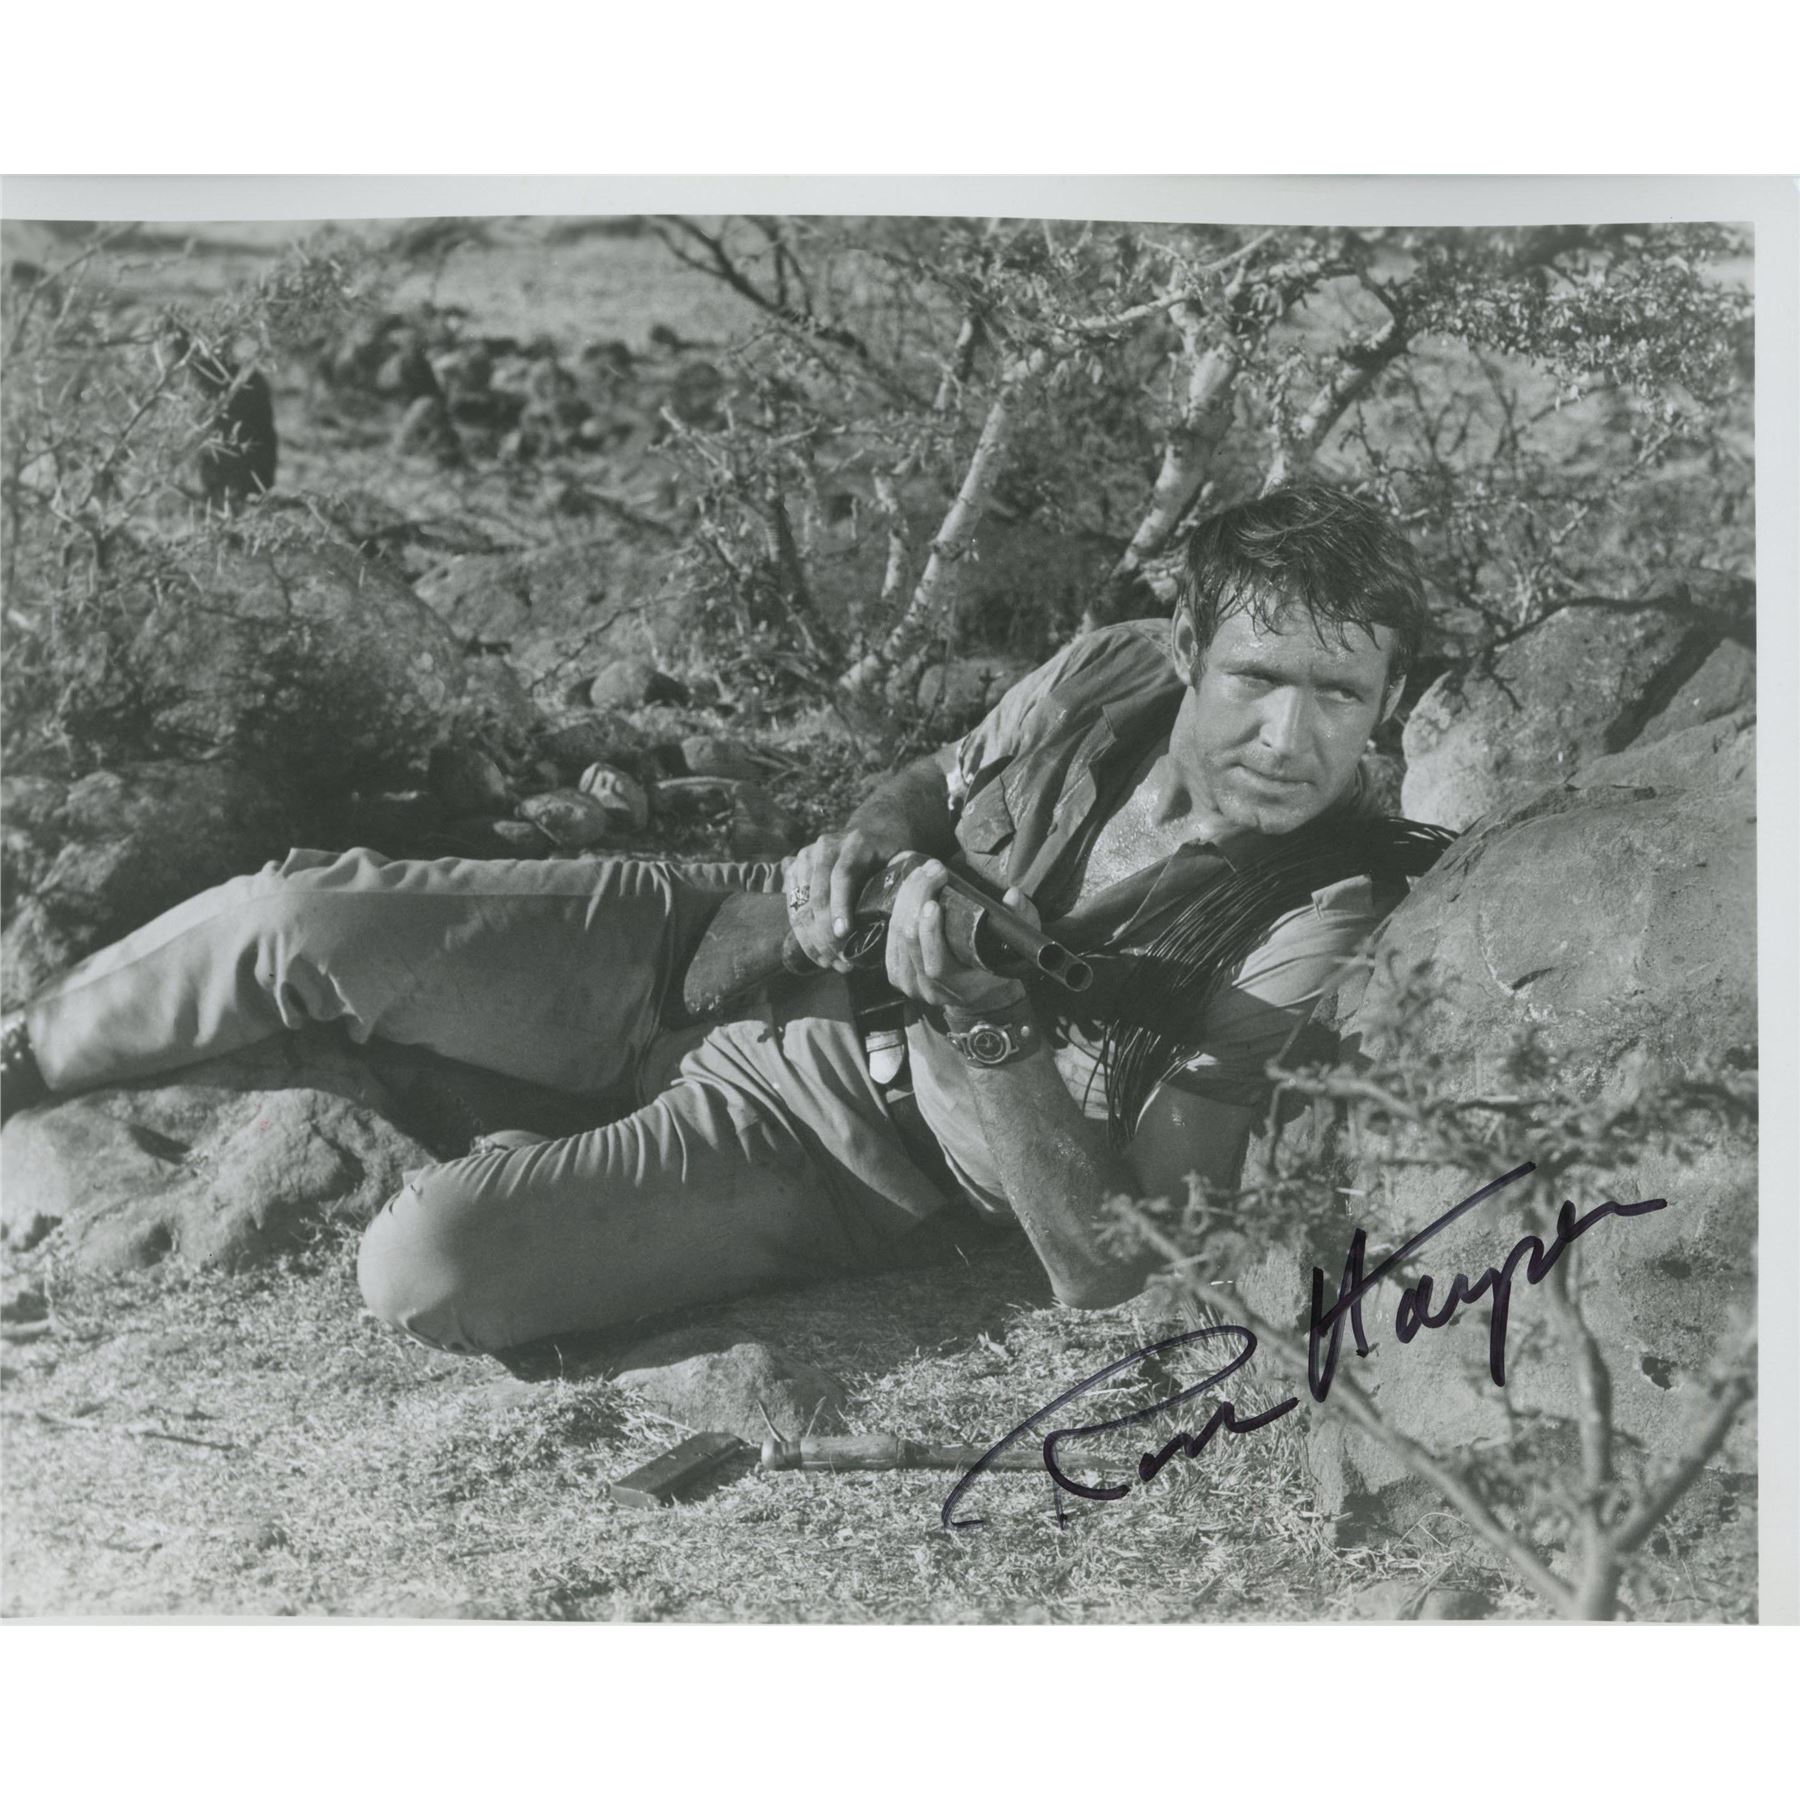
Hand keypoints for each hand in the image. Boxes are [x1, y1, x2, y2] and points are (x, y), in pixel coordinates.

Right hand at [783, 827, 903, 970]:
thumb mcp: (903, 861)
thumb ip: (903, 883)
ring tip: (830, 963)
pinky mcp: (795, 869)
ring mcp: (806, 857)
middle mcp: (826, 847)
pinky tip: (817, 954)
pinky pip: (794, 906)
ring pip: (803, 904)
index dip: (840, 906)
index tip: (843, 935)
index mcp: (855, 843)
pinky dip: (803, 933)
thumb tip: (906, 919)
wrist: (872, 829)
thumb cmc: (893, 853)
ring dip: (813, 939)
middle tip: (842, 961)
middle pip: (819, 894)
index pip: (842, 876)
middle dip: (827, 933)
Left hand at [884, 859, 1037, 1012]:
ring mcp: (907, 983)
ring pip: (896, 935)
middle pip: (910, 941)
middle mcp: (928, 989)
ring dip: (907, 897)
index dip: (930, 932)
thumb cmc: (998, 965)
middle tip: (932, 870)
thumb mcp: (1017, 945)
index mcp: (957, 987)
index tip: (934, 902)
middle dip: (918, 898)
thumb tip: (1012, 896)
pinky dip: (898, 908)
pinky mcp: (896, 971)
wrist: (979, 993)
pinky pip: (890, 936)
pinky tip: (910, 888)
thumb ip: (1022, 920)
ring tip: (923, 872)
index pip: (935, 964)